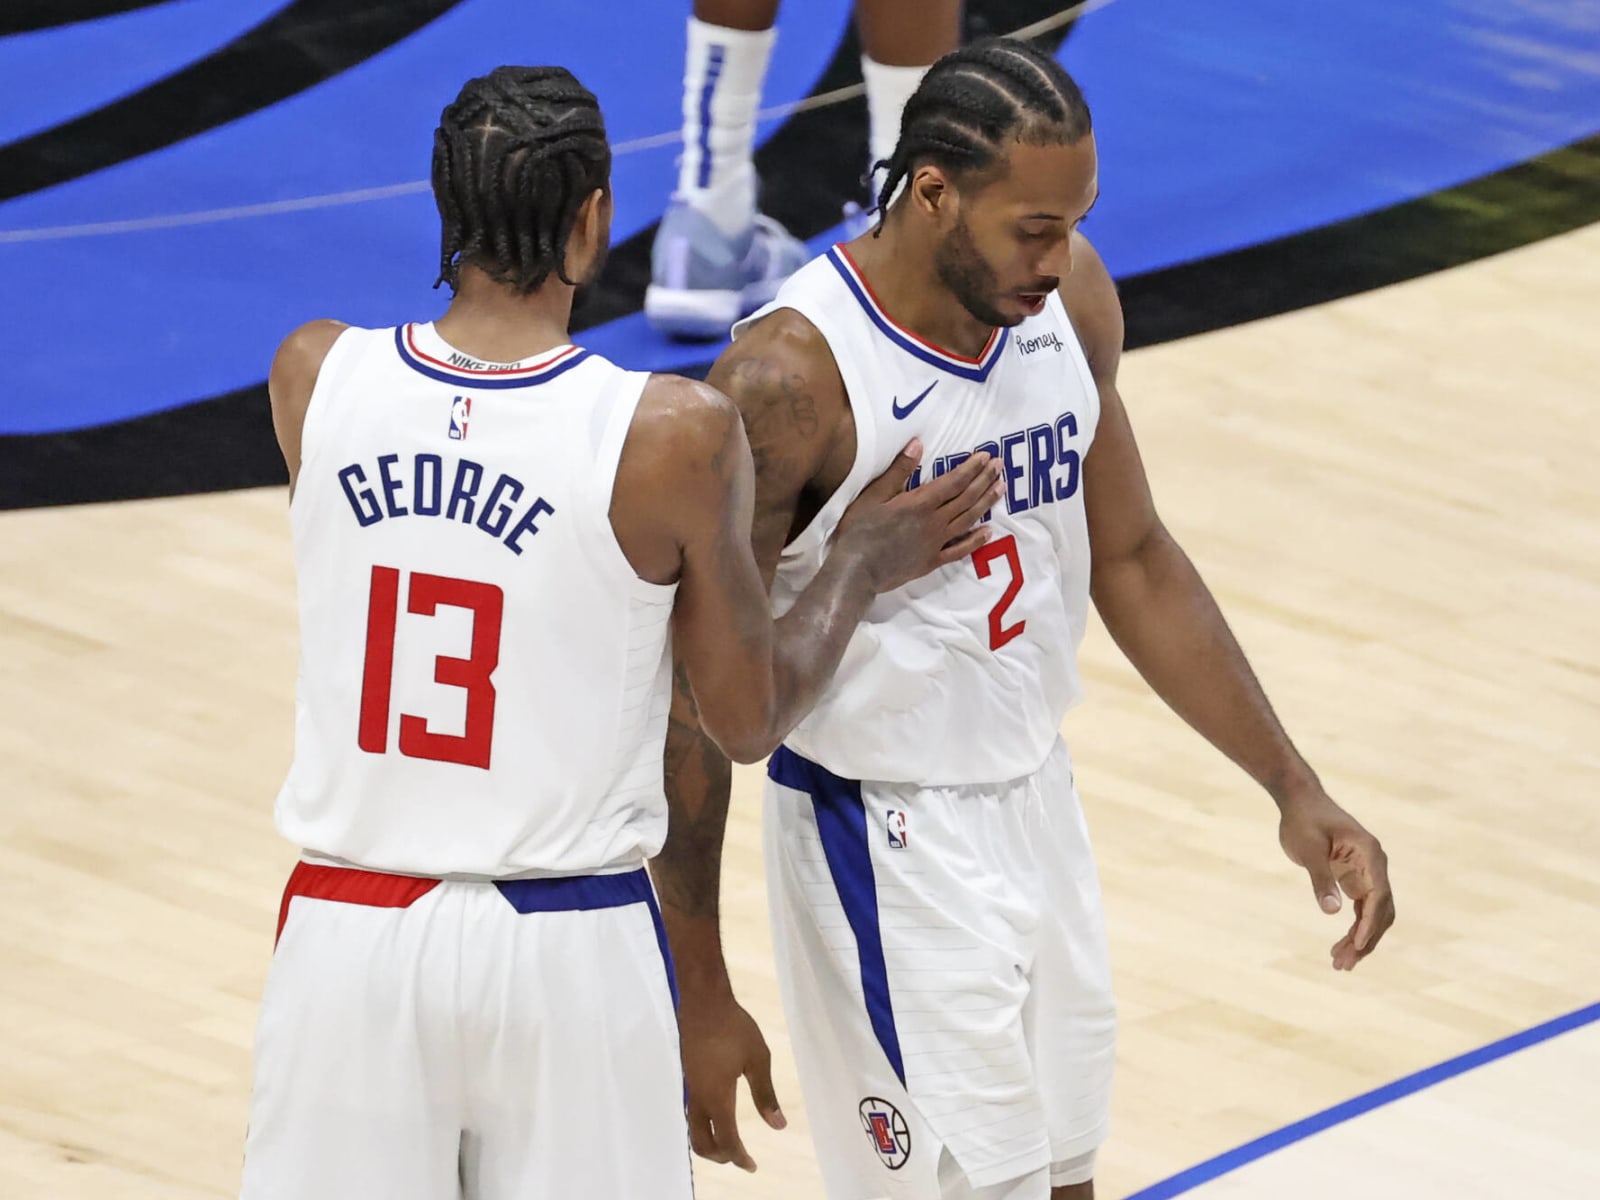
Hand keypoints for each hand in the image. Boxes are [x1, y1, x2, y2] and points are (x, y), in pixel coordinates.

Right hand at [678, 991, 785, 1170]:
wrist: (704, 1002)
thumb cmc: (734, 1028)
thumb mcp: (758, 1059)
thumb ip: (766, 1094)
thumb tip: (778, 1126)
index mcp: (717, 1097)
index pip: (726, 1140)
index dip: (739, 1157)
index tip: (752, 1166)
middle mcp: (699, 1097)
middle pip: (702, 1142)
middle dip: (720, 1156)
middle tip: (740, 1157)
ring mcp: (691, 1087)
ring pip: (693, 1128)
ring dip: (710, 1141)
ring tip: (730, 1142)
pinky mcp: (689, 1076)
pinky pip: (693, 1113)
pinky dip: (705, 1125)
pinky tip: (719, 1115)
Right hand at [835, 439, 1003, 591]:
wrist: (855, 571)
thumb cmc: (859, 530)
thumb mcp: (874, 495)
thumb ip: (899, 471)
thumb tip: (918, 444)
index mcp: (919, 503)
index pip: (953, 481)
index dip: (971, 468)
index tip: (986, 456)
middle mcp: (933, 522)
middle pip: (965, 498)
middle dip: (984, 480)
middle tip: (1000, 466)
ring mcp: (935, 544)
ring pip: (967, 520)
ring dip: (985, 503)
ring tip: (1000, 488)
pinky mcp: (931, 561)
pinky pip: (959, 550)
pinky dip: (975, 541)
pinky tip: (988, 531)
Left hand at [1278, 790, 1394, 969]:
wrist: (1299, 801)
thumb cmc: (1303, 820)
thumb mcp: (1309, 849)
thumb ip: (1321, 878)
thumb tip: (1332, 911)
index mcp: (1370, 854)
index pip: (1379, 895)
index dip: (1370, 922)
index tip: (1357, 944)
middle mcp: (1375, 866)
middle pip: (1380, 910)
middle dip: (1364, 939)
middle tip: (1342, 964)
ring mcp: (1367, 873)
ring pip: (1372, 914)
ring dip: (1359, 939)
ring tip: (1340, 964)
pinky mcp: (1354, 879)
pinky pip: (1360, 910)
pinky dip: (1352, 928)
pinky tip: (1341, 947)